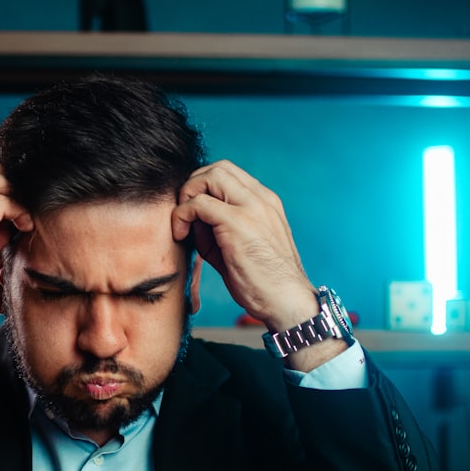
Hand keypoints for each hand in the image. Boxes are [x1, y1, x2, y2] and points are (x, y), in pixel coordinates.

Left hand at [171, 160, 316, 331]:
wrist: (287, 302)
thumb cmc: (264, 282)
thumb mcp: (240, 246)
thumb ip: (219, 227)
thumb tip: (191, 218)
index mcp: (265, 202)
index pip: (229, 174)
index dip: (204, 187)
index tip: (193, 212)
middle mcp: (261, 199)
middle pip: (219, 167)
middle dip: (193, 185)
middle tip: (184, 213)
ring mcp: (252, 208)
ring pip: (210, 176)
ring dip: (188, 195)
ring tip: (183, 223)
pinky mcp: (238, 223)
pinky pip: (200, 204)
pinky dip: (183, 214)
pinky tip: (182, 234)